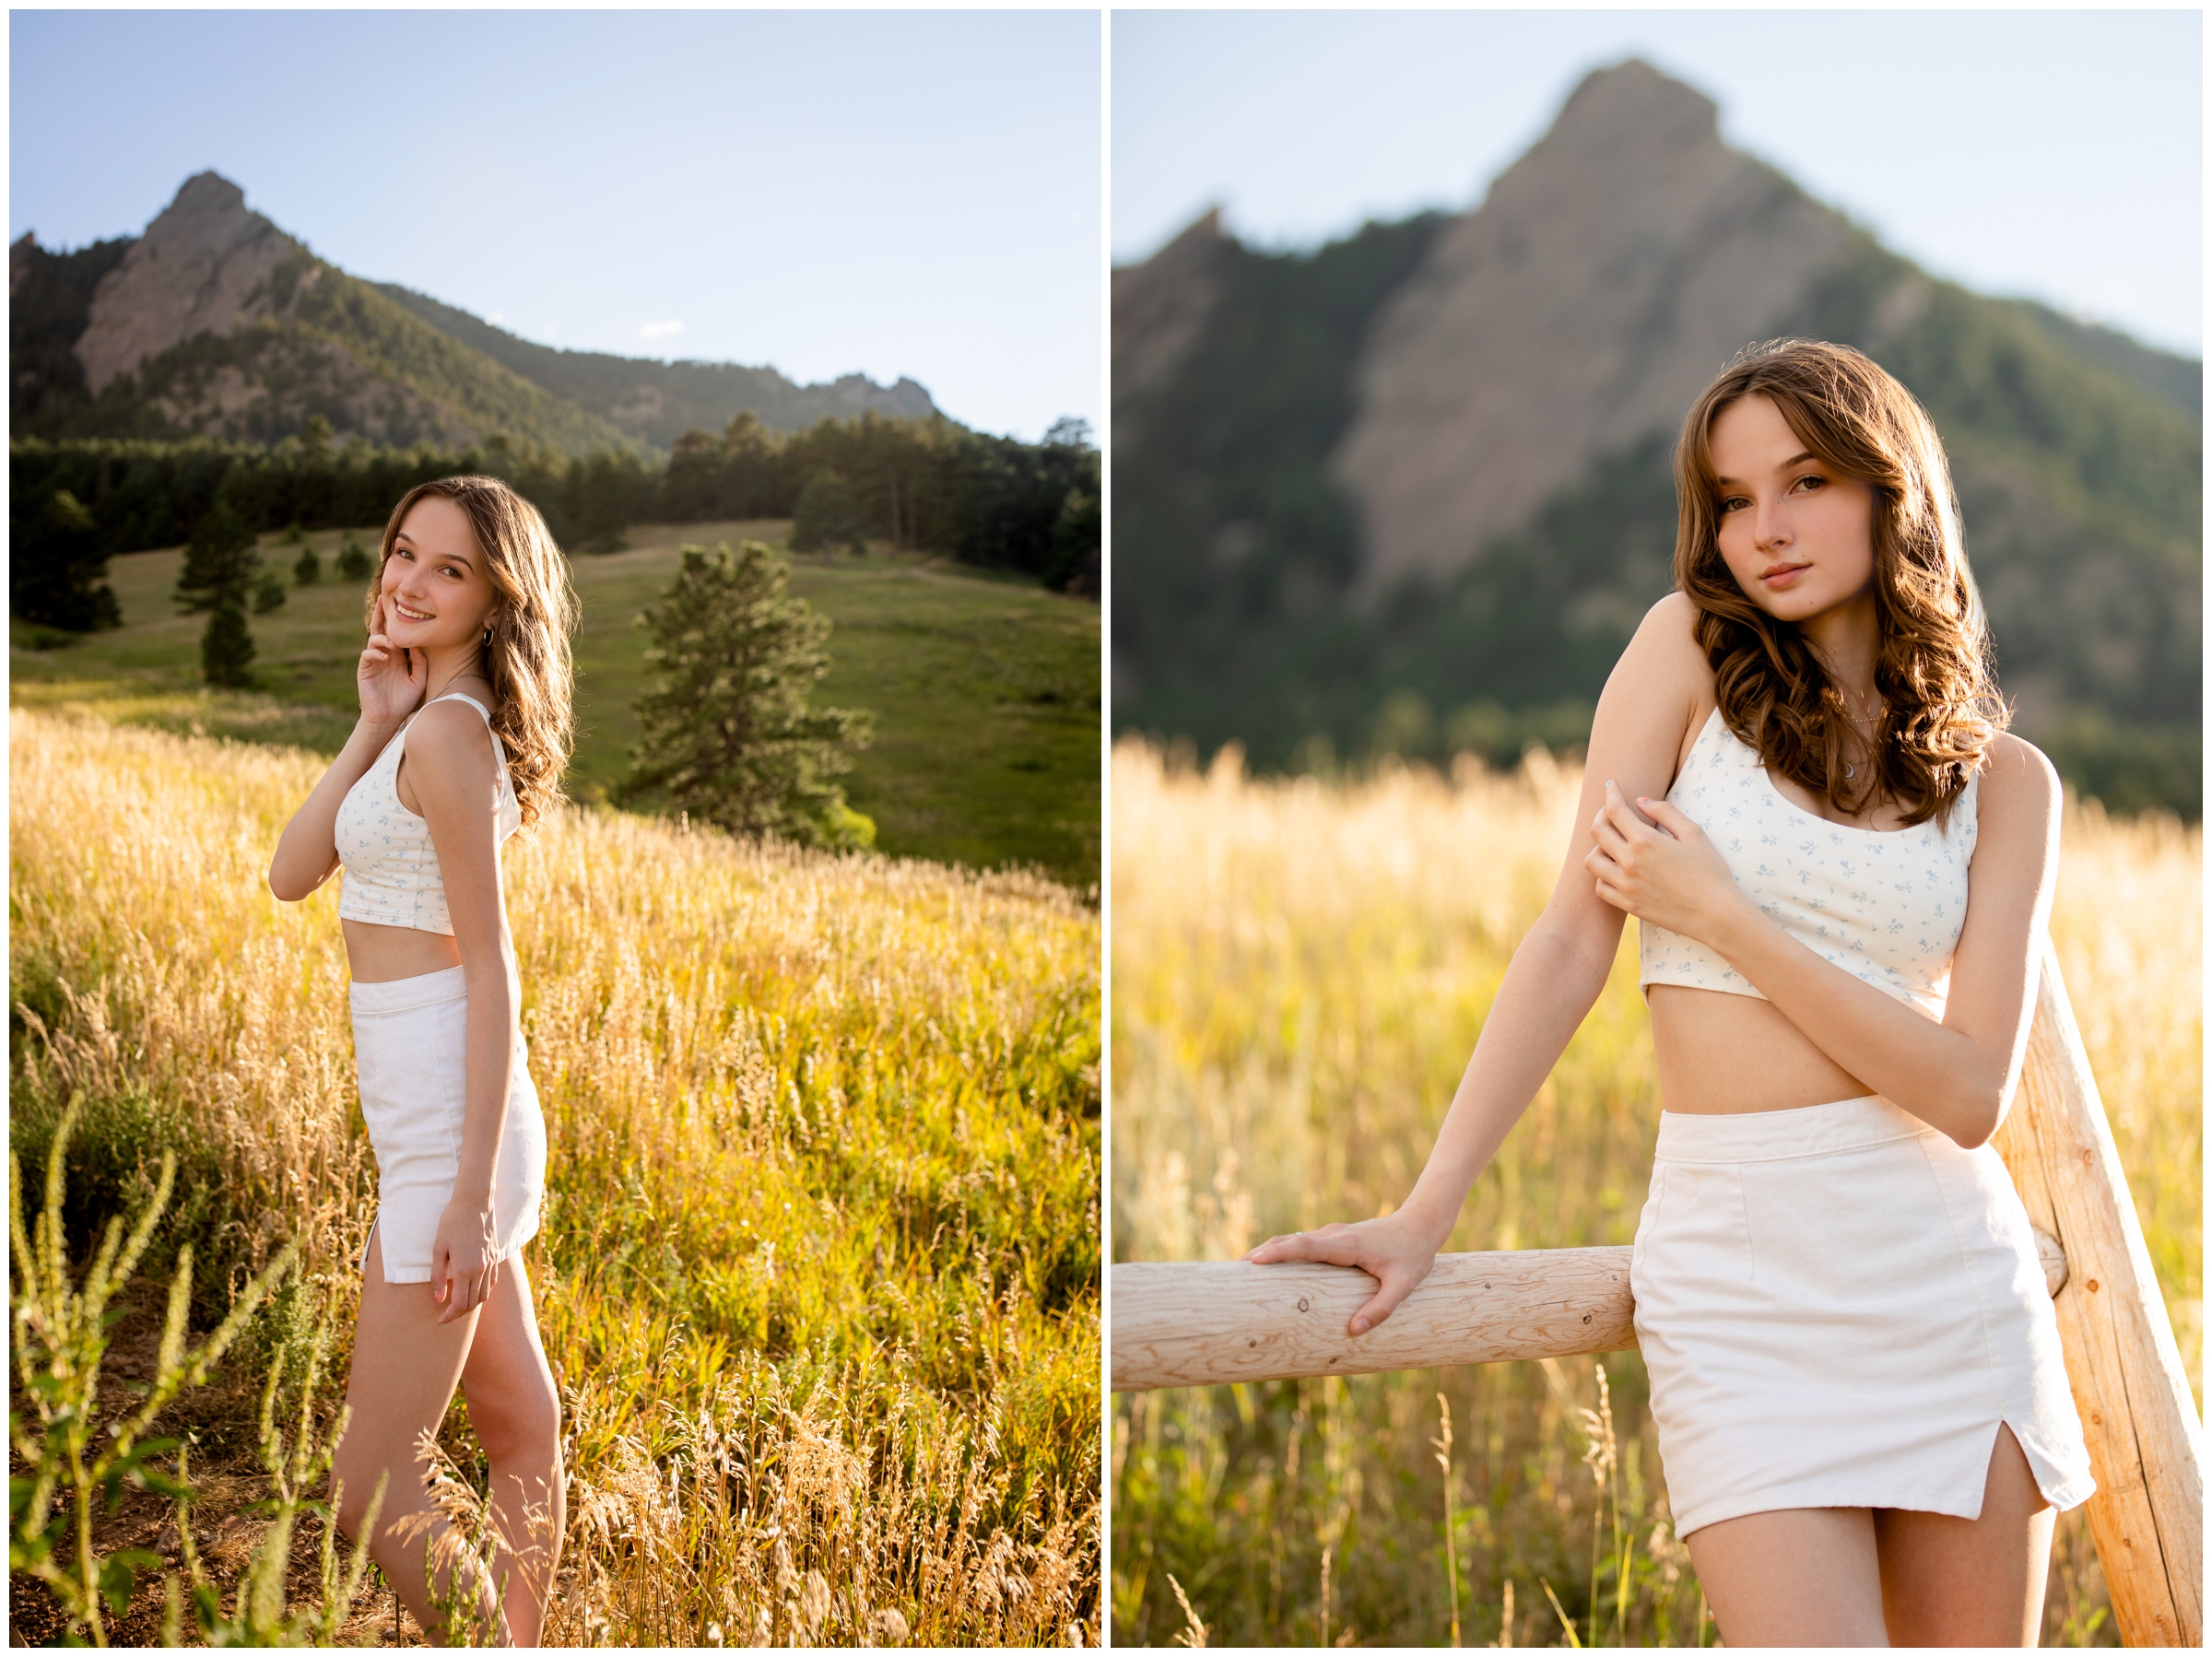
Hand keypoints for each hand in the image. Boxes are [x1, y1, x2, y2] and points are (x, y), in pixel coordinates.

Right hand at [359, 594, 426, 726]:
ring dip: (382, 637)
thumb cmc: (404, 699)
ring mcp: (374, 661)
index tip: (405, 605)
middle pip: (381, 629)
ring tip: (392, 642)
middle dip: (381, 614)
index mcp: (398, 655)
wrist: (388, 718)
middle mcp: (385, 654)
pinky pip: (367, 655)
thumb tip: (419, 644)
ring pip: (373, 639)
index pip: (397, 633)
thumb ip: (419, 662)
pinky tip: (385, 656)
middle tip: (383, 598)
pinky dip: (375, 652)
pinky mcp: (365, 670)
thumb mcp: (418, 679)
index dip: (398, 620)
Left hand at [429, 1197, 498, 1324]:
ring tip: (458, 1305)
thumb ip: (437, 1276)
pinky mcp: (496, 1257)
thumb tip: (438, 1299)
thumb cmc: (452, 1223)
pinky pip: (492, 1283)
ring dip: (472, 1304)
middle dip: (459, 1314)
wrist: (475, 1202)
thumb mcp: (438, 1249)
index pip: (460, 1304)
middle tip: (446, 1315)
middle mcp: (481, 1269)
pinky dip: (482, 1292)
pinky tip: (473, 1289)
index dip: (449, 1316)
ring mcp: (491, 1263)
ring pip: (485, 1295)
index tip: (440, 1320)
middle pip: (473, 1304)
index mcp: (465, 1269)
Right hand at [1246, 1211, 1443, 1336]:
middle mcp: (1334, 1236)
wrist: (1421, 1224)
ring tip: (1245, 1272)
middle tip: (1235, 1274)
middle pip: (1290, 1241)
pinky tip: (1276, 1266)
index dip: (1278, 1254)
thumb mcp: (1403, 1286)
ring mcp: (1333, 1234)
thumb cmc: (1413, 1256)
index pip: (1304, 1247)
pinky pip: (1303, 1243)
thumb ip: (1381, 1309)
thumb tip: (1353, 1331)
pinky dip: (1284, 1251)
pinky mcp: (1335, 1238)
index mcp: (1346, 1245)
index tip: (1253, 1262)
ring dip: (1270, 1252)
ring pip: (1294, 1239)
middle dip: (1262, 1254)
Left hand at [1584, 779, 1745, 940]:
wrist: (1716, 914)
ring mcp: (1626, 886)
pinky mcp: (1628, 905)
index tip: (1611, 785)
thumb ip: (1666, 812)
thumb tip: (1639, 800)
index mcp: (1645, 841)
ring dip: (1598, 848)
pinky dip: (1602, 876)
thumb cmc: (1711, 871)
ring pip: (1591, 861)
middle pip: (1597, 831)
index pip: (1615, 810)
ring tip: (1613, 845)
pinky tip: (1616, 870)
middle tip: (1612, 812)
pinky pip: (1600, 887)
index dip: (1611, 793)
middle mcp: (1629, 863)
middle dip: (1601, 814)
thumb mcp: (1694, 834)